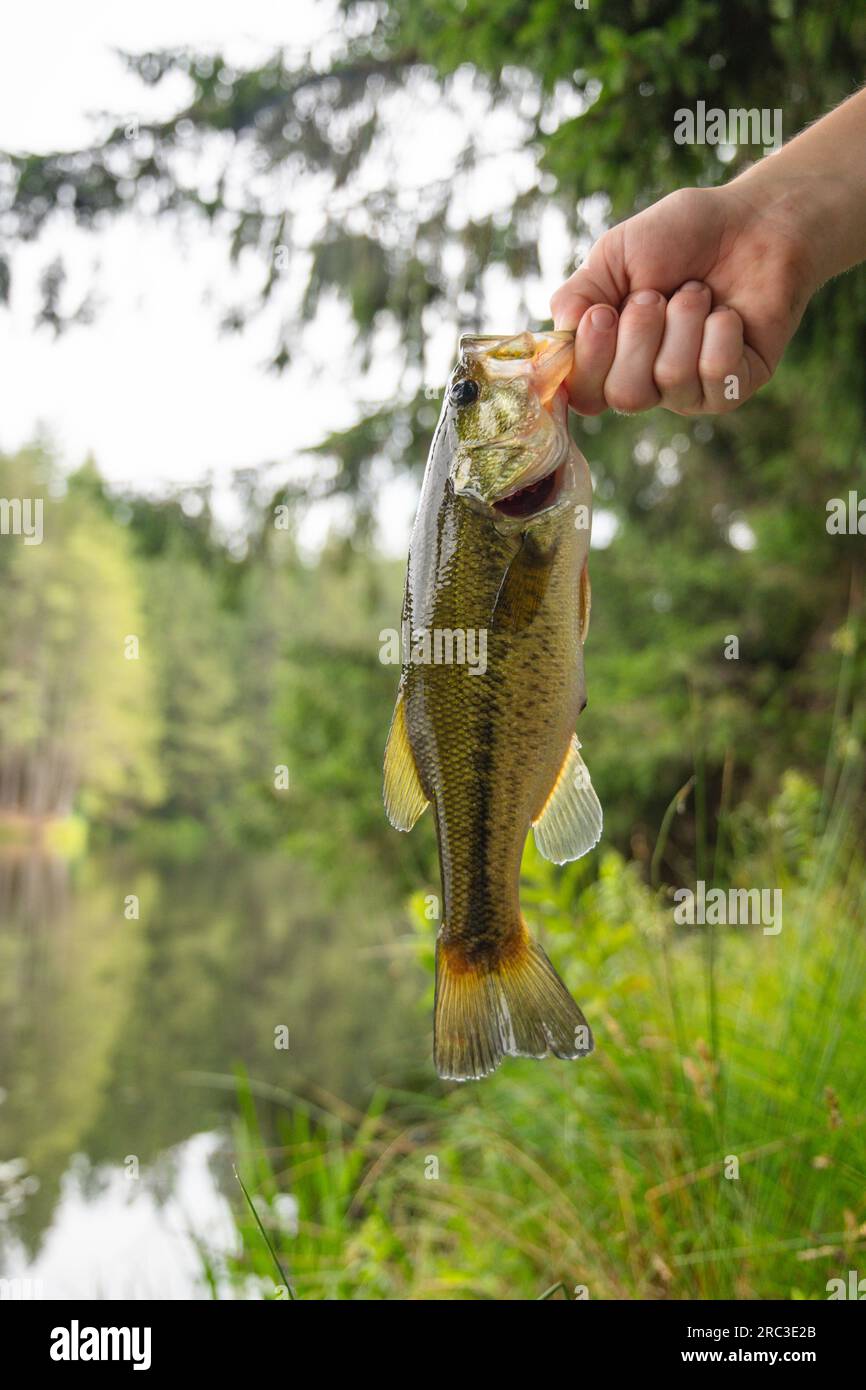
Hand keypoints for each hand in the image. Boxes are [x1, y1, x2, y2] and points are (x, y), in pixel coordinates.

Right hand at [550, 182, 818, 415]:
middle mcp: (646, 382)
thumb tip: (558, 342)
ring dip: (684, 321)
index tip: (602, 313)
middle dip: (640, 334)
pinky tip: (727, 312)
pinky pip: (716, 373)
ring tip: (698, 292)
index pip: (582, 393)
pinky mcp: (734, 387)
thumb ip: (575, 298)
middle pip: (624, 395)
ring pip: (670, 379)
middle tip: (656, 294)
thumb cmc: (680, 237)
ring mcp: (690, 391)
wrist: (753, 222)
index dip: (589, 359)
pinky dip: (720, 330)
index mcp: (609, 357)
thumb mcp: (613, 256)